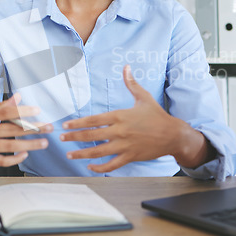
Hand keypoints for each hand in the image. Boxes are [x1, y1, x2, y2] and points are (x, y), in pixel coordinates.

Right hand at [0, 94, 51, 169]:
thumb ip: (0, 107)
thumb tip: (19, 97)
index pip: (5, 112)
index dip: (22, 111)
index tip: (37, 110)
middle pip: (12, 130)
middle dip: (33, 128)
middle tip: (48, 127)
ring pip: (10, 146)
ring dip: (30, 145)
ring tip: (44, 142)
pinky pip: (2, 161)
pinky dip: (15, 158)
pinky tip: (25, 154)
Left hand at [60, 65, 212, 172]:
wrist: (173, 134)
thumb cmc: (157, 115)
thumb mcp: (144, 97)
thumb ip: (131, 83)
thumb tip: (126, 67)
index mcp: (120, 116)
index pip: (93, 120)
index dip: (77, 123)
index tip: (66, 125)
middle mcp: (120, 132)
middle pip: (91, 136)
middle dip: (74, 137)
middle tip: (62, 139)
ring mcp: (124, 146)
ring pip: (98, 152)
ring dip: (82, 154)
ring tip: (70, 155)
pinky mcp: (130, 157)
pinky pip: (112, 165)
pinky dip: (100, 167)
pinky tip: (91, 166)